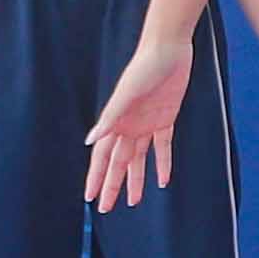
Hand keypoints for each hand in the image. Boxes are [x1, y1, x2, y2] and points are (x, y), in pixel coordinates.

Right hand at [83, 45, 187, 212]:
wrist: (169, 48)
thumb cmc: (144, 67)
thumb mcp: (126, 94)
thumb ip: (109, 118)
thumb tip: (89, 141)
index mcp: (117, 122)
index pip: (103, 157)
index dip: (96, 177)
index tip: (90, 198)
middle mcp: (129, 126)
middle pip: (119, 162)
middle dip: (112, 185)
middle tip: (106, 208)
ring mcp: (147, 123)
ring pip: (139, 159)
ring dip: (136, 179)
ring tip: (133, 201)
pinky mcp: (166, 118)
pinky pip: (163, 146)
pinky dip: (162, 163)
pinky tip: (163, 180)